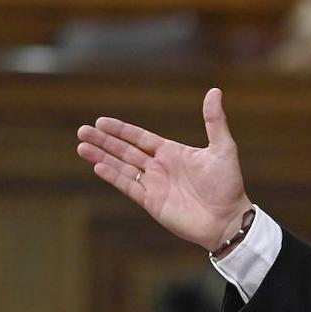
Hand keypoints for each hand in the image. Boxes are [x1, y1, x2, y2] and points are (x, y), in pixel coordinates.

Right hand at [76, 88, 252, 251]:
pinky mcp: (152, 203)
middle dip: (104, 141)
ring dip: (102, 157)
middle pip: (125, 151)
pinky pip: (129, 187)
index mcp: (172, 153)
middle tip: (82, 131)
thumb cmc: (228, 185)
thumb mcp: (223, 148)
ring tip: (81, 147)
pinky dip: (113, 177)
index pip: (140, 138)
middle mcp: (159, 168)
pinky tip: (98, 167)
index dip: (121, 130)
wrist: (228, 220)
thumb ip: (214, 121)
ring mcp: (154, 186)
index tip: (101, 121)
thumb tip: (214, 91)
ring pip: (122, 167)